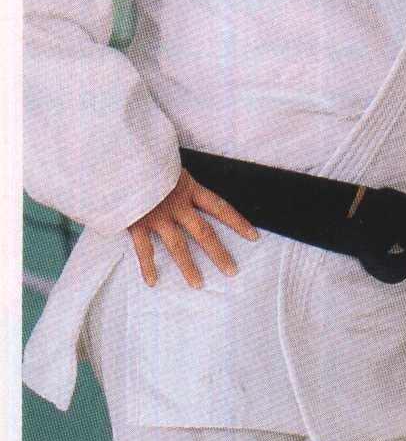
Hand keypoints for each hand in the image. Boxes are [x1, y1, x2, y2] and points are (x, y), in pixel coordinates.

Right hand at [128, 169, 257, 287]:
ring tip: (198, 284)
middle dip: (219, 253)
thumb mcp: (167, 161)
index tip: (253, 236)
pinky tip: (152, 281)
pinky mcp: (136, 222)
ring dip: (188, 267)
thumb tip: (182, 181)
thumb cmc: (143, 155)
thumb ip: (177, 176)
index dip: (238, 222)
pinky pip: (144, 249)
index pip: (220, 207)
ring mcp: (157, 215)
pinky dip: (147, 266)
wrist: (116, 156)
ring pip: (178, 246)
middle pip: (204, 233)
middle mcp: (177, 204)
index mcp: (187, 187)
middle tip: (232, 272)